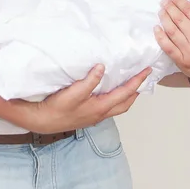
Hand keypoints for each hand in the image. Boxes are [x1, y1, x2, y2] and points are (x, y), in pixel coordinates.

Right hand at [13, 64, 151, 133]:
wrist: (42, 121)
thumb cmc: (57, 108)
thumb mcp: (73, 93)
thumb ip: (89, 81)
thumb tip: (102, 68)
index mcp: (101, 107)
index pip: (125, 93)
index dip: (137, 81)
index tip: (147, 71)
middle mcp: (101, 113)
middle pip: (126, 103)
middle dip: (136, 91)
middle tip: (143, 78)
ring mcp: (94, 115)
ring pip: (117, 106)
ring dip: (127, 95)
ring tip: (130, 84)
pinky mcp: (87, 114)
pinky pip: (108, 106)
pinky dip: (115, 98)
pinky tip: (109, 91)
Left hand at [154, 0, 189, 91]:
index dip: (181, 3)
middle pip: (180, 20)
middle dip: (170, 8)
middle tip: (164, 1)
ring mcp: (189, 52)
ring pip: (172, 31)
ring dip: (164, 19)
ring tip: (161, 11)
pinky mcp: (181, 61)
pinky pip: (168, 47)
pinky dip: (160, 37)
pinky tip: (156, 28)